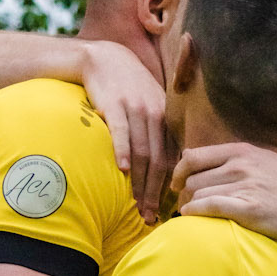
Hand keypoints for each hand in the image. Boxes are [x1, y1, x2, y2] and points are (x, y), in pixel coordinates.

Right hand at [79, 40, 172, 225]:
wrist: (105, 58)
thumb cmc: (127, 87)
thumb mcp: (150, 106)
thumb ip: (159, 133)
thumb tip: (165, 168)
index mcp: (166, 118)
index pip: (171, 159)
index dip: (168, 187)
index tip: (163, 210)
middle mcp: (155, 114)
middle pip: (158, 161)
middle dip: (154, 193)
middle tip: (148, 217)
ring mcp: (135, 109)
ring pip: (142, 152)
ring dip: (139, 182)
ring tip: (135, 205)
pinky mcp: (115, 105)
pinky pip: (121, 132)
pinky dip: (122, 151)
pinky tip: (122, 170)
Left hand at [173, 143, 276, 239]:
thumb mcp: (263, 160)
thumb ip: (235, 158)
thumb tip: (204, 160)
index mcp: (241, 151)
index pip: (194, 156)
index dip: (179, 171)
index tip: (177, 184)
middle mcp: (240, 165)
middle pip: (192, 178)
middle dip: (183, 193)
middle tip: (184, 205)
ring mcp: (244, 186)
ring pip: (197, 193)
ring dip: (188, 206)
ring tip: (189, 215)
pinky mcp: (247, 209)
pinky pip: (208, 207)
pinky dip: (193, 212)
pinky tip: (190, 217)